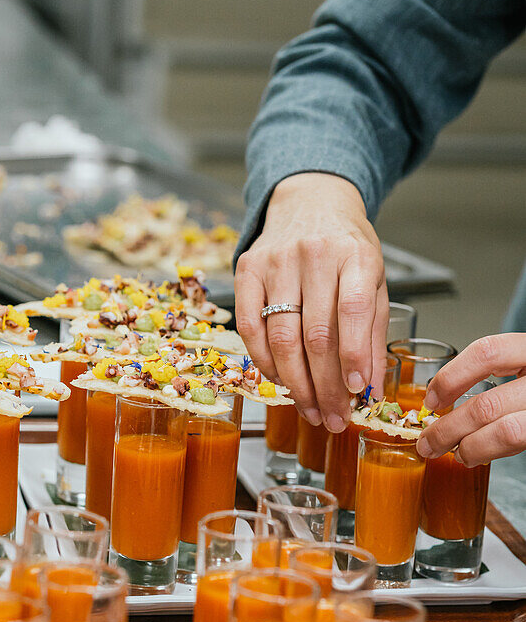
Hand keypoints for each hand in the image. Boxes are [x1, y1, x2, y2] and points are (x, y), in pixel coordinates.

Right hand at [235, 173, 387, 431]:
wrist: (310, 202)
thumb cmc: (347, 249)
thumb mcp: (375, 281)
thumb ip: (373, 333)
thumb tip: (370, 389)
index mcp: (356, 255)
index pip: (354, 311)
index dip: (355, 357)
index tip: (357, 392)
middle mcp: (315, 255)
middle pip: (315, 334)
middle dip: (325, 386)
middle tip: (332, 418)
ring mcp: (276, 261)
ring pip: (281, 337)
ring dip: (295, 383)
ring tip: (309, 410)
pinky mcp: (247, 269)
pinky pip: (249, 328)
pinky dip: (264, 362)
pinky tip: (281, 381)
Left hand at [417, 334, 525, 464]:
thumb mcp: (523, 368)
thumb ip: (496, 375)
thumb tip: (441, 401)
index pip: (487, 352)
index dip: (451, 376)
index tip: (431, 398)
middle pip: (487, 404)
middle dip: (448, 429)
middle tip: (427, 443)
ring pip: (506, 432)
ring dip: (470, 448)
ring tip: (455, 453)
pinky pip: (518, 445)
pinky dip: (491, 453)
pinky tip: (478, 455)